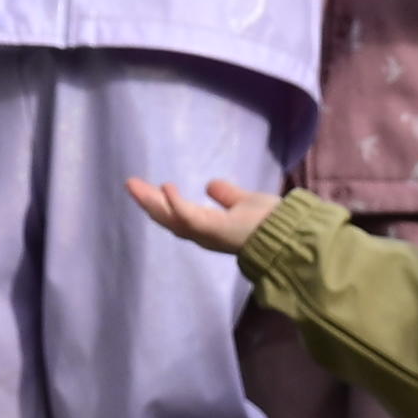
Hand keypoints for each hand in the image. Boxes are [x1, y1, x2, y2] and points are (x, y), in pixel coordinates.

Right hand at [124, 172, 279, 256]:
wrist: (287, 234)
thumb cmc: (269, 222)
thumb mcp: (244, 201)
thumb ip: (227, 195)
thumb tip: (210, 185)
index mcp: (208, 226)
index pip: (178, 213)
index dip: (161, 201)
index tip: (147, 185)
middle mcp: (202, 232)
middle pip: (167, 217)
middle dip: (147, 201)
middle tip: (130, 183)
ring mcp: (205, 232)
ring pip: (170, 218)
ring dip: (151, 202)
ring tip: (134, 185)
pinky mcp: (211, 229)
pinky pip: (188, 216)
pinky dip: (176, 203)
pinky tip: (165, 187)